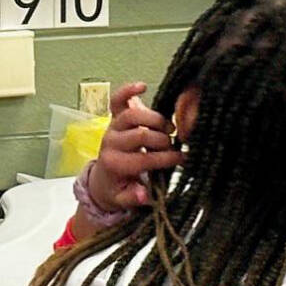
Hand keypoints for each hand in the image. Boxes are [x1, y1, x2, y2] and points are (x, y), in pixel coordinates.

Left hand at [84, 82, 182, 211]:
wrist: (102, 179)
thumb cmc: (117, 189)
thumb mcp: (123, 199)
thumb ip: (134, 197)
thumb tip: (144, 195)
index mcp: (115, 164)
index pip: (143, 159)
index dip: (166, 159)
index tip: (183, 160)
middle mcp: (110, 143)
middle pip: (139, 135)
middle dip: (162, 141)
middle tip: (174, 146)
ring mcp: (112, 127)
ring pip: (132, 115)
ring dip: (155, 119)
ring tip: (170, 127)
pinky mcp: (114, 117)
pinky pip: (117, 100)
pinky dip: (128, 91)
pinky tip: (143, 86)